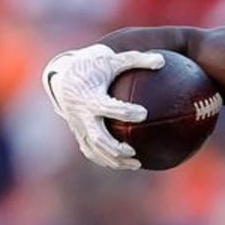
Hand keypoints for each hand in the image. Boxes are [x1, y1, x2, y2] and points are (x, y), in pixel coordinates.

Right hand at [42, 43, 165, 169]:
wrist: (62, 77)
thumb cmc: (92, 68)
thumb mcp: (112, 60)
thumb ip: (136, 60)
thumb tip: (162, 60)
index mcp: (90, 97)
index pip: (107, 107)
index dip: (125, 111)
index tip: (143, 113)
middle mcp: (82, 115)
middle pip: (98, 137)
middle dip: (115, 147)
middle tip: (134, 151)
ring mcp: (79, 127)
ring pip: (95, 150)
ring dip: (114, 160)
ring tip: (137, 163)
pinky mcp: (80, 134)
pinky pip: (91, 152)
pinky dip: (106, 161)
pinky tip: (125, 164)